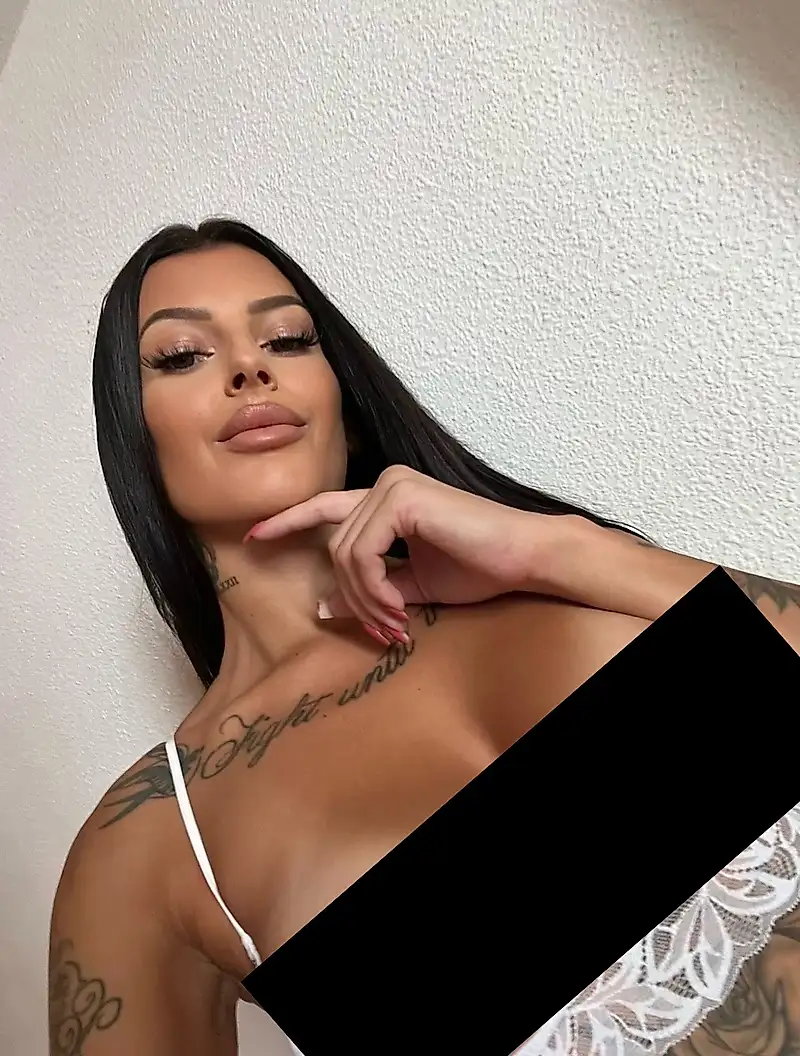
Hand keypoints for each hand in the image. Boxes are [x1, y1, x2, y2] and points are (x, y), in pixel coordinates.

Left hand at [243, 466, 587, 642]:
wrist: (525, 557)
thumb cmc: (479, 567)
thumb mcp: (416, 583)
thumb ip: (373, 587)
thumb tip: (323, 603)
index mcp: (387, 497)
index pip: (324, 508)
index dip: (286, 523)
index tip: (255, 540)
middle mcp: (385, 483)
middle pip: (335, 548)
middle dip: (353, 599)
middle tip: (384, 632)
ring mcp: (393, 486)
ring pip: (345, 554)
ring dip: (365, 600)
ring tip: (394, 626)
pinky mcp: (403, 498)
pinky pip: (364, 552)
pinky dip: (374, 588)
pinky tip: (397, 608)